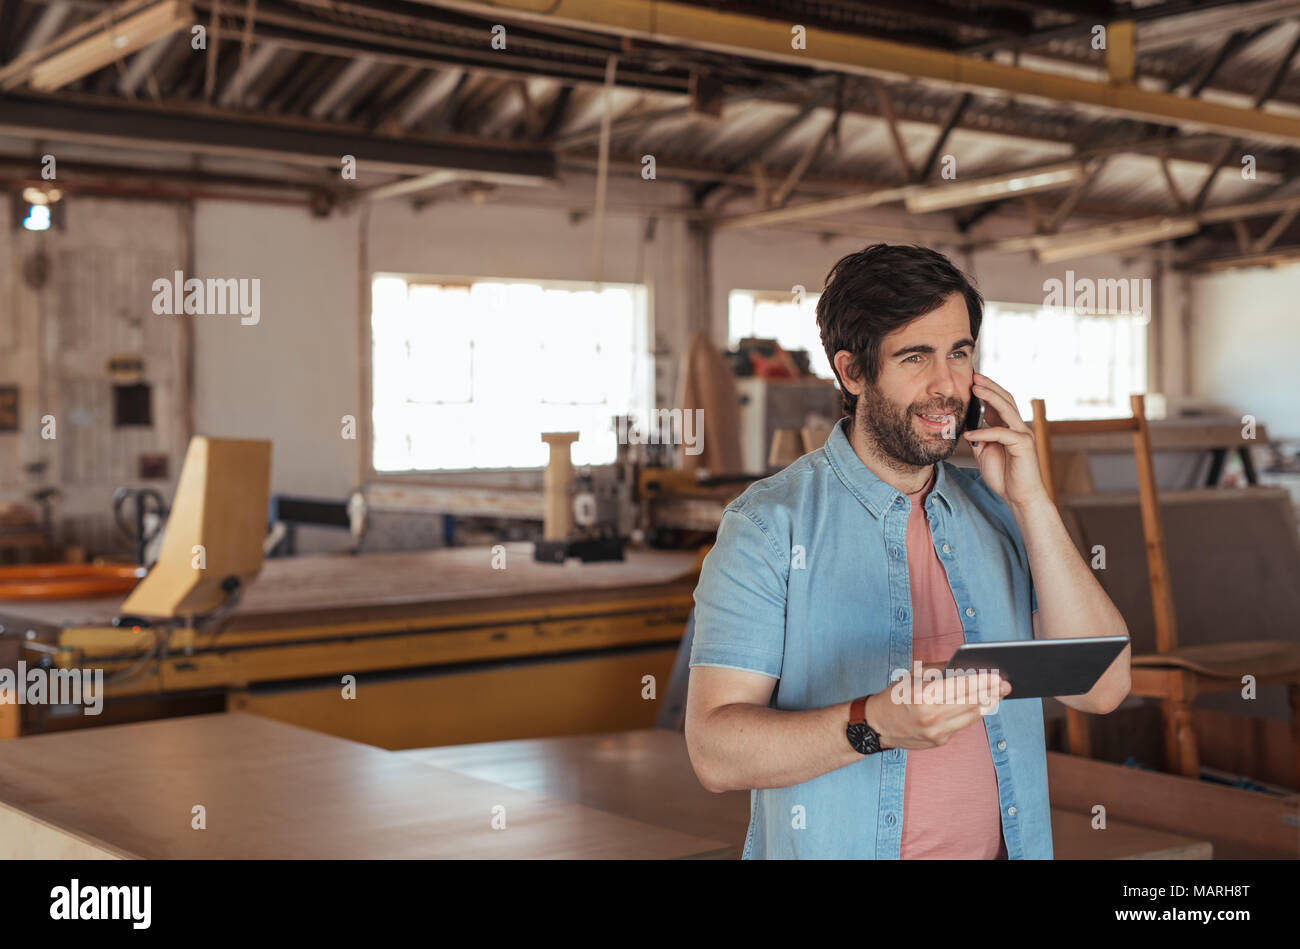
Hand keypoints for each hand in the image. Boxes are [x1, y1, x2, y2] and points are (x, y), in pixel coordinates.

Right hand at [864, 666, 1010, 750]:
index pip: (961, 685)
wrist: (878, 725)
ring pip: (970, 716)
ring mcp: (937, 732)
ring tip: (998, 695)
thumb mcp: (913, 676)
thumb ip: (941, 670)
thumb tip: (967, 666)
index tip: (996, 675)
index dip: (982, 680)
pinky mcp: (940, 741)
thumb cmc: (895, 696)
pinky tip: (982, 706)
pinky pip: (962, 725)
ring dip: (986, 704)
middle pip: (970, 702)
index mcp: (924, 695)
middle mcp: (932, 715)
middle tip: (1005, 685)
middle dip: (990, 692)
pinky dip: (972, 714)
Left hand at [962, 372, 1049, 507]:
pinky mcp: (1023, 445)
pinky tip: (969, 433)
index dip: (987, 390)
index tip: (971, 380)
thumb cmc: (1004, 476)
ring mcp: (1023, 434)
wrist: (1020, 497)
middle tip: (973, 375)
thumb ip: (979, 438)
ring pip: (1006, 409)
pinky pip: (1001, 433)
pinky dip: (984, 431)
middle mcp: (1018, 427)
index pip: (1000, 402)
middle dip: (989, 386)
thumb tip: (966, 425)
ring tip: (974, 388)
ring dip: (989, 397)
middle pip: (1005, 399)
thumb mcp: (985, 453)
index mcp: (1009, 427)